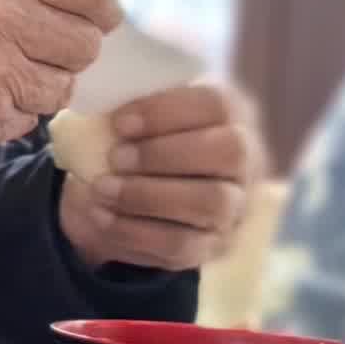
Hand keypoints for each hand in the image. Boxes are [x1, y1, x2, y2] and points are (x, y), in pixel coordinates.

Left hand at [56, 82, 258, 274]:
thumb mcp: (137, 113)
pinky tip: (100, 215)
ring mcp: (235, 206)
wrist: (126, 192)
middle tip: (114, 157)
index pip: (218, 104)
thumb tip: (97, 98)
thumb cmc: (135, 138)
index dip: (167, 111)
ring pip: (211, 202)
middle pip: (230, 151)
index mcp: (231, 113)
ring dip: (147, 195)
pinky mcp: (212, 246)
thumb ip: (128, 100)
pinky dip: (134, 230)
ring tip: (101, 188)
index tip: (118, 122)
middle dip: (164, 154)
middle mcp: (247, 159)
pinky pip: (182, 244)